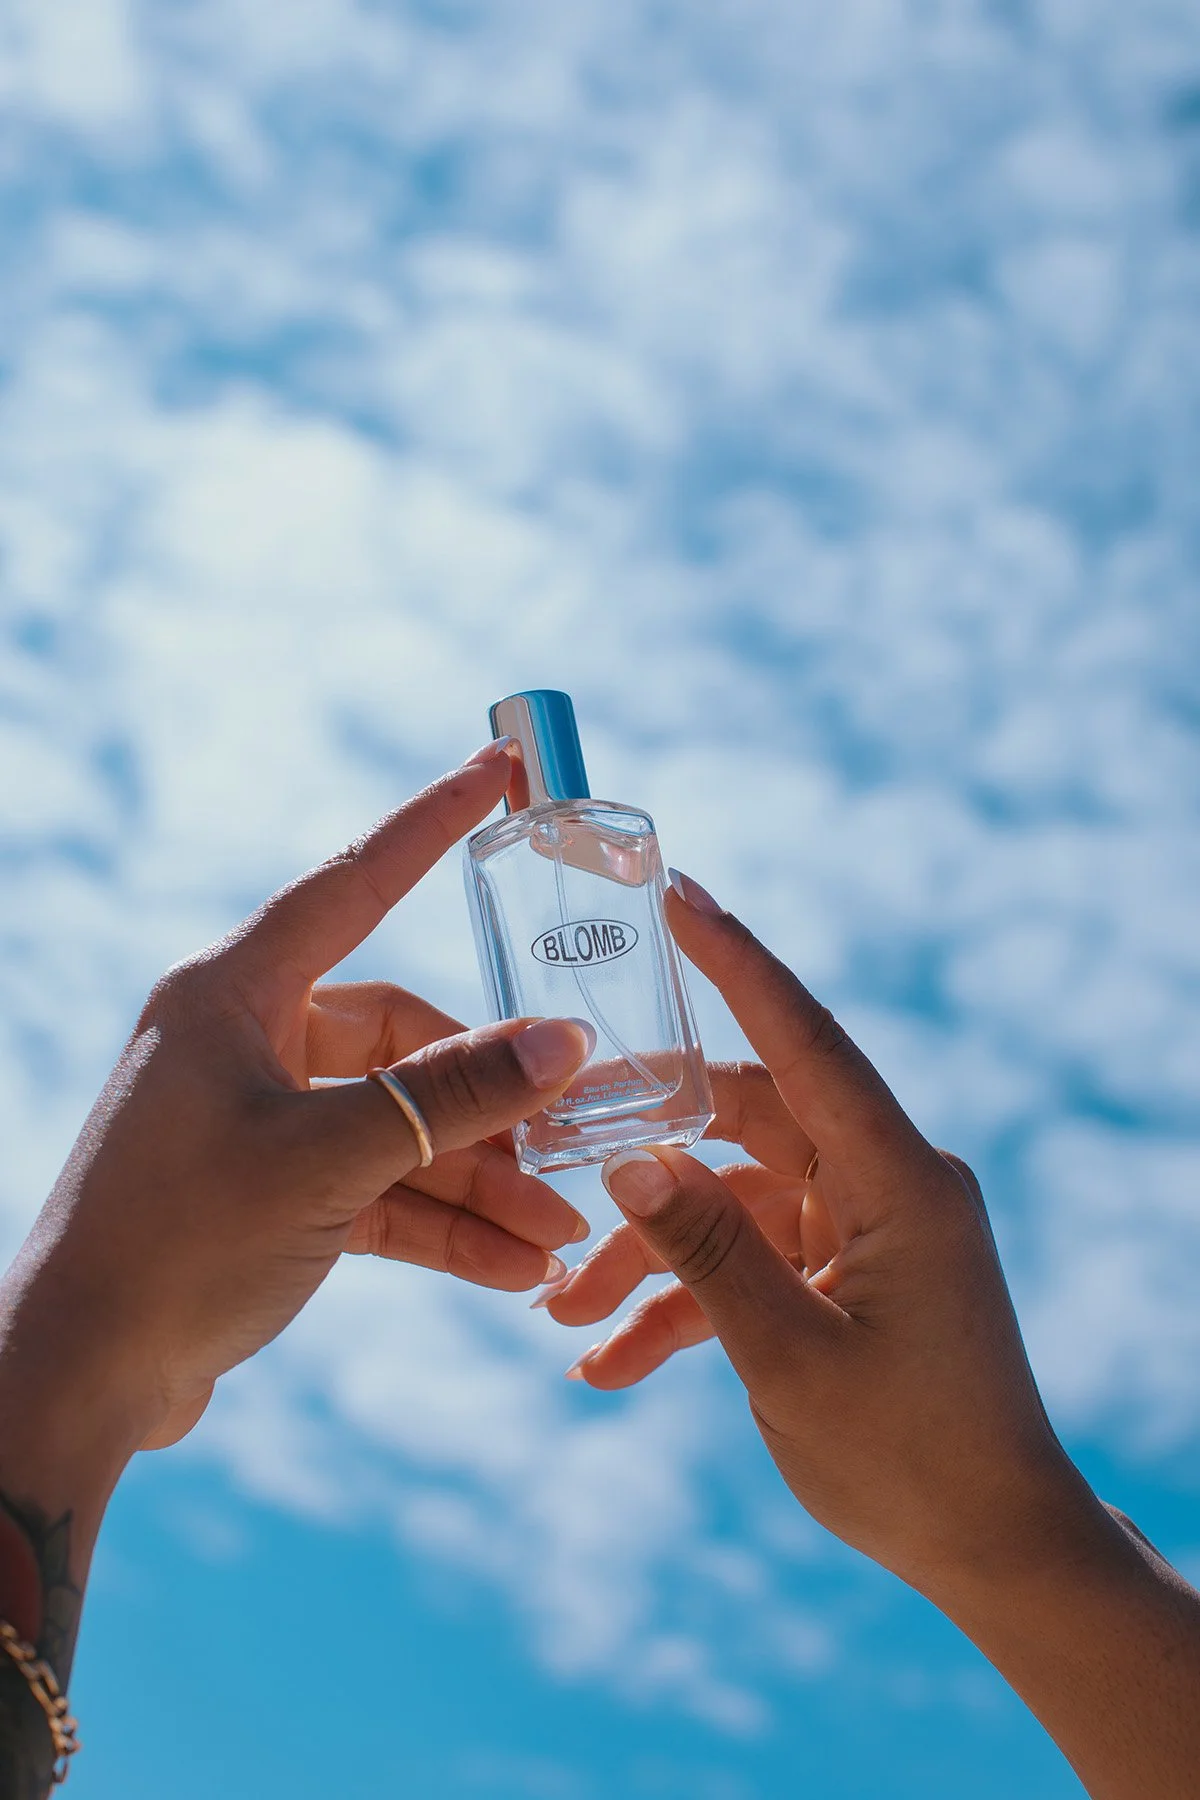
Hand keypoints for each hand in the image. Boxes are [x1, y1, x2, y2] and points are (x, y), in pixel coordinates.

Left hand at [0, 745, 592, 1519]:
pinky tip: (512, 1267)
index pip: (353, 886)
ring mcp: (258, 1119)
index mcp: (232, 994)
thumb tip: (563, 1046)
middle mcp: (245, 1042)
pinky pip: (377, 1187)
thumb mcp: (326, 1163)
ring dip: (476, 1179)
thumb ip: (449, 1100)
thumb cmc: (176, 1245)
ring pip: (397, 1124)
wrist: (80, 1377)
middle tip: (572, 1143)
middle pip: (401, 1038)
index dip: (429, 825)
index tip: (496, 771)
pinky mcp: (271, 1191)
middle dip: (488, 1103)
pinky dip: (440, 1224)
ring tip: (557, 1236)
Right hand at [544, 873, 1101, 1601]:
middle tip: (549, 1156)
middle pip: (743, 1126)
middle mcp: (883, 1185)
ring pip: (730, 1203)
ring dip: (649, 1255)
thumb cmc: (912, 1458)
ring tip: (562, 1314)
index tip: (681, 894)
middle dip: (643, 1163)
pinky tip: (608, 1362)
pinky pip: (749, 1263)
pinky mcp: (844, 1275)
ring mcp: (863, 1229)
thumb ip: (706, 1250)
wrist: (994, 1548)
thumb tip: (627, 1160)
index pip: (806, 1041)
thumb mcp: (789, 1356)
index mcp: (897, 1181)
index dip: (739, 963)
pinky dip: (685, 1305)